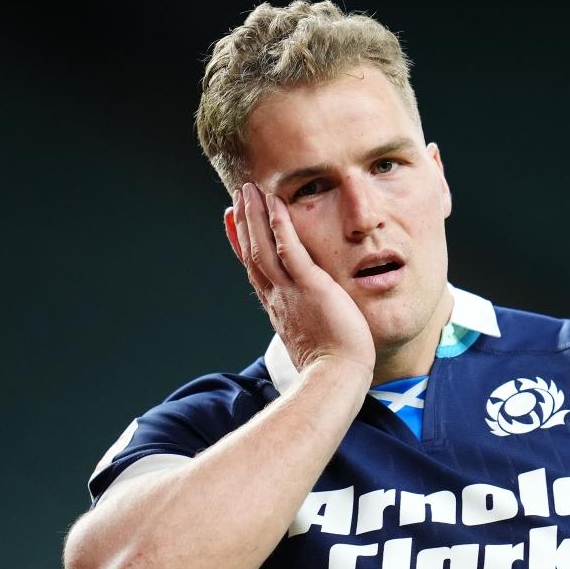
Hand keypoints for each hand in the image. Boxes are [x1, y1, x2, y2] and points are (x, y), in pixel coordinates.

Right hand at [227, 183, 374, 375]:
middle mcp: (277, 297)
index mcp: (278, 309)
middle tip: (237, 198)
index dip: (243, 246)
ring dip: (254, 216)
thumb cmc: (331, 368)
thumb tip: (313, 327)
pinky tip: (275, 203)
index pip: (256, 271)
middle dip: (243, 223)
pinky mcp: (310, 286)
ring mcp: (290, 291)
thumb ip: (308, 326)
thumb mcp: (312, 342)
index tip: (234, 225)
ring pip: (263, 246)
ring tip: (249, 190)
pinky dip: (279, 225)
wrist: (335, 378)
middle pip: (252, 253)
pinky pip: (289, 249)